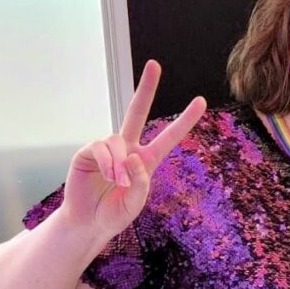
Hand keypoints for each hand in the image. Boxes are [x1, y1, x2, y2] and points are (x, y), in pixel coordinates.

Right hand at [61, 61, 205, 237]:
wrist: (88, 223)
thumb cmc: (114, 214)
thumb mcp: (136, 203)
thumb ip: (140, 182)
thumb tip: (133, 157)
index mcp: (147, 160)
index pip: (169, 136)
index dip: (185, 120)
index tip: (201, 101)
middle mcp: (127, 149)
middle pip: (137, 111)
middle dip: (146, 88)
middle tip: (154, 64)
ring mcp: (107, 149)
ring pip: (117, 139)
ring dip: (120, 163)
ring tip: (118, 183)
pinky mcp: (88, 153)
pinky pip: (101, 147)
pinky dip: (108, 162)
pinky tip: (108, 176)